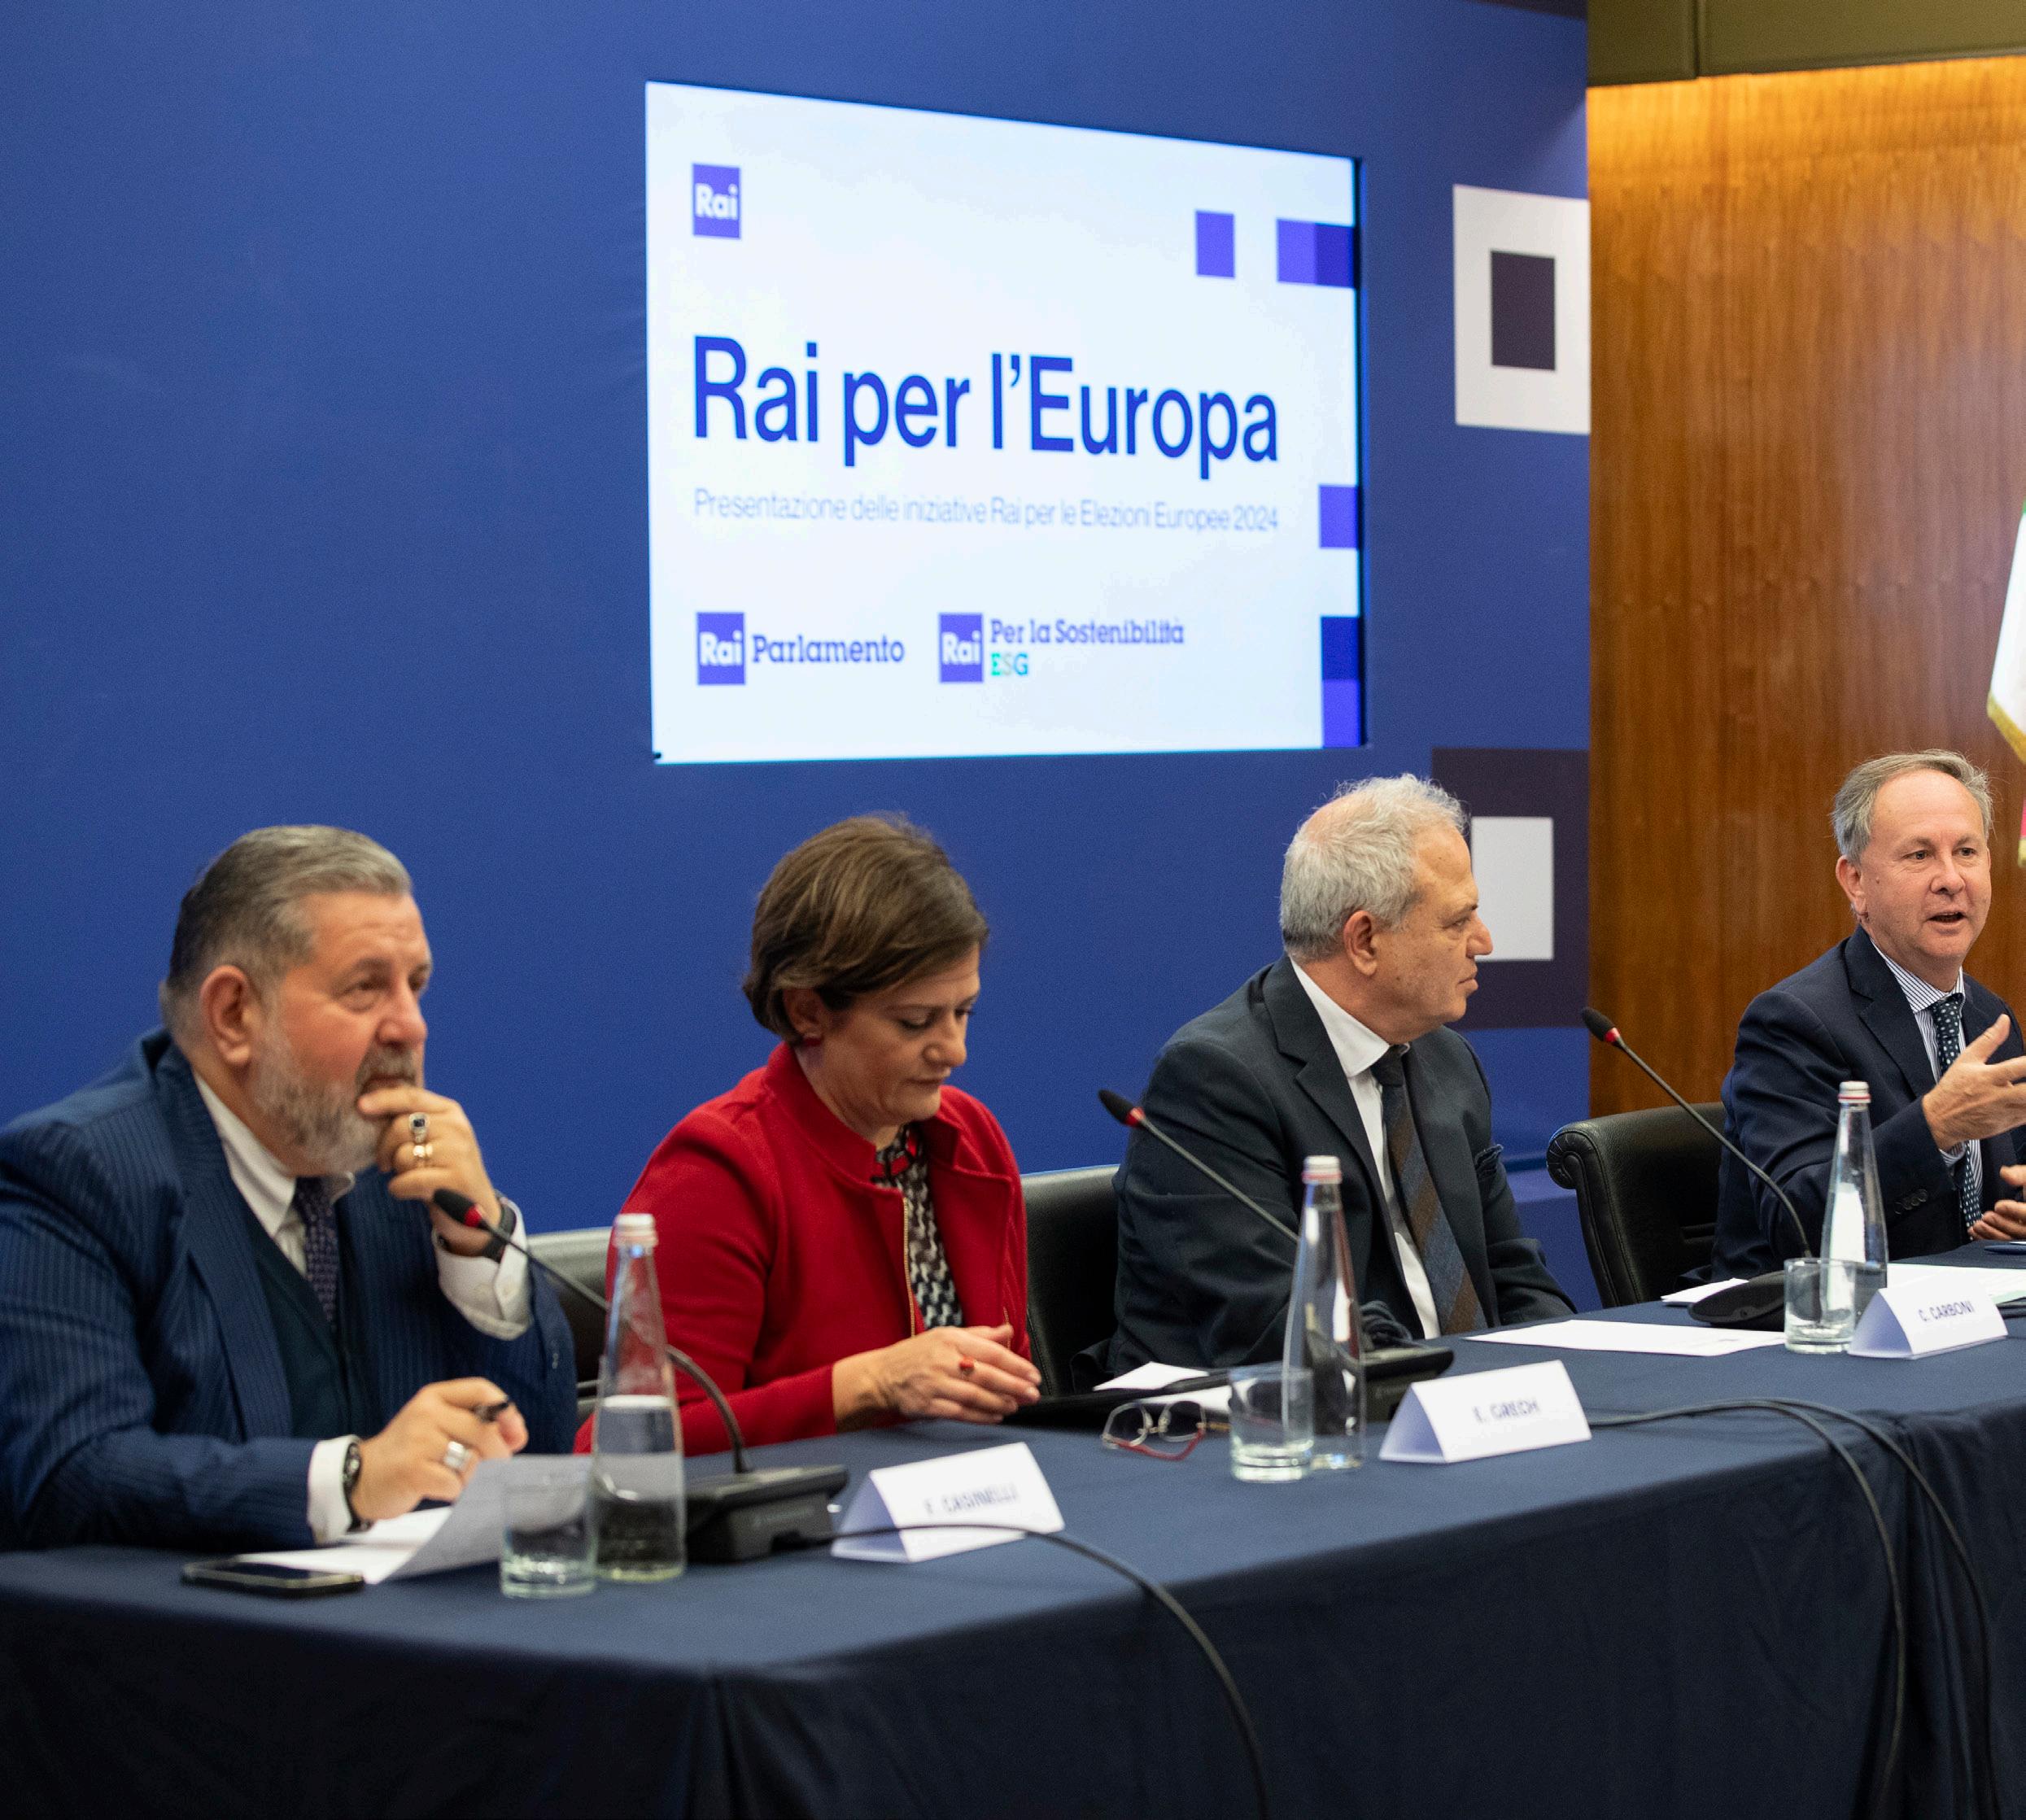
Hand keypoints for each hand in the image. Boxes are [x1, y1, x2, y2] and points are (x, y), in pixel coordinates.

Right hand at [350, 1378, 526, 1523]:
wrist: (362, 1477)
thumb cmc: (411, 1453)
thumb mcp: (441, 1428)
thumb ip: (478, 1426)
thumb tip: (518, 1435)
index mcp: (434, 1397)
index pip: (480, 1389)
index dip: (505, 1408)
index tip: (517, 1429)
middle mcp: (426, 1413)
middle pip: (482, 1429)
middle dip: (498, 1451)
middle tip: (496, 1463)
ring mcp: (417, 1441)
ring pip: (471, 1458)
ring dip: (470, 1474)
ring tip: (450, 1474)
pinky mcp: (412, 1470)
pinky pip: (455, 1483)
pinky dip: (453, 1490)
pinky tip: (437, 1486)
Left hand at [358, 1085, 499, 1255]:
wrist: (476, 1207)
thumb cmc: (444, 1170)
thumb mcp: (435, 1138)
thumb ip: (411, 1121)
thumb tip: (367, 1104)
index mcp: (451, 1112)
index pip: (412, 1097)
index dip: (384, 1099)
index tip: (360, 1105)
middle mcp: (457, 1128)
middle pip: (401, 1126)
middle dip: (384, 1147)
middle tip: (385, 1164)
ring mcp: (458, 1154)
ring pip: (402, 1155)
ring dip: (398, 1172)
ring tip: (414, 1177)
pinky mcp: (454, 1180)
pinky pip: (407, 1181)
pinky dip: (400, 1189)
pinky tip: (415, 1193)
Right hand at [832, 1324, 1041, 1428]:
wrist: (882, 1375)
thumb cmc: (918, 1354)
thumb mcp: (947, 1336)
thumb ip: (980, 1335)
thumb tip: (1008, 1331)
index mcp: (951, 1339)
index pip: (990, 1351)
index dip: (1015, 1364)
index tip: (1033, 1374)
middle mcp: (943, 1360)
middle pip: (986, 1375)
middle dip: (1013, 1386)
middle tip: (1032, 1393)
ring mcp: (934, 1384)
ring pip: (974, 1396)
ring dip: (999, 1403)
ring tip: (1016, 1405)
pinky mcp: (927, 1405)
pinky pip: (959, 1413)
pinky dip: (980, 1416)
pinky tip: (995, 1416)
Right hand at [1923, 1016, 2025, 1149]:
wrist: (1940, 1120)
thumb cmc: (1953, 1087)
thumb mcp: (1966, 1059)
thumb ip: (1989, 1039)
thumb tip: (2003, 1019)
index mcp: (1988, 1077)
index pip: (2018, 1067)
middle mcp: (1997, 1095)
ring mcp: (2002, 1112)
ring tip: (2024, 1089)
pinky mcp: (2006, 1124)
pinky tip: (2023, 1101)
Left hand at [1970, 1163, 2025, 1240]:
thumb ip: (2020, 1174)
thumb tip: (2005, 1173)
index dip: (2015, 1211)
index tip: (1998, 1206)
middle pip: (2022, 1231)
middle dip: (2002, 1224)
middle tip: (1985, 1216)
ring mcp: (2024, 1234)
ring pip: (2012, 1240)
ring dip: (1992, 1234)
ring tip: (1977, 1225)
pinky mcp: (2014, 1238)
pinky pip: (2003, 1243)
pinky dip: (1988, 1239)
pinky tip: (1975, 1232)